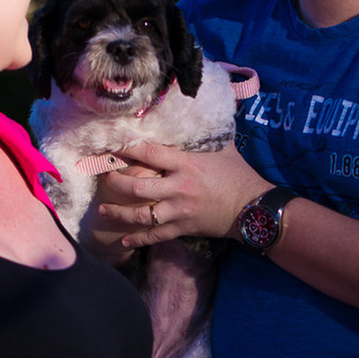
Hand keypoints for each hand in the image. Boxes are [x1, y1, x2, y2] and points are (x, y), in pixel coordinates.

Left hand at [97, 139, 268, 247]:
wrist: (253, 208)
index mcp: (186, 165)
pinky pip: (157, 236)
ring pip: (142, 215)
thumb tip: (195, 117)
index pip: (150, 154)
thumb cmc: (239, 175)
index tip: (112, 147)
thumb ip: (203, 137)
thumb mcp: (223, 149)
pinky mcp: (184, 228)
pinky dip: (139, 239)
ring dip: (120, 214)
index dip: (128, 149)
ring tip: (104, 210)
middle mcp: (179, 188)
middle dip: (116, 183)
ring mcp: (180, 211)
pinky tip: (125, 240)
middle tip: (104, 179)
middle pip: (138, 187)